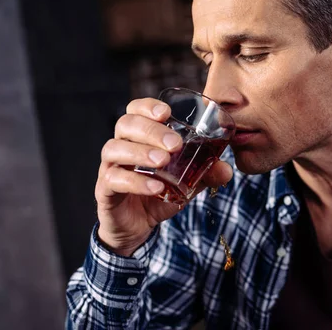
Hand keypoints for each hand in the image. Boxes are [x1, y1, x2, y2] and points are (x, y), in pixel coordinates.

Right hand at [95, 98, 232, 256]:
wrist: (137, 226)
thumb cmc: (158, 193)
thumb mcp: (187, 182)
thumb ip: (206, 173)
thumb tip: (226, 169)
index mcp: (139, 137)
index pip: (135, 110)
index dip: (147, 106)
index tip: (166, 113)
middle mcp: (121, 147)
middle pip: (125, 124)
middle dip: (151, 130)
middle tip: (174, 144)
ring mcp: (110, 167)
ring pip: (114, 148)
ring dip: (141, 152)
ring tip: (164, 161)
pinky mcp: (105, 191)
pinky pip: (114, 179)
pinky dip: (136, 181)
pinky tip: (156, 187)